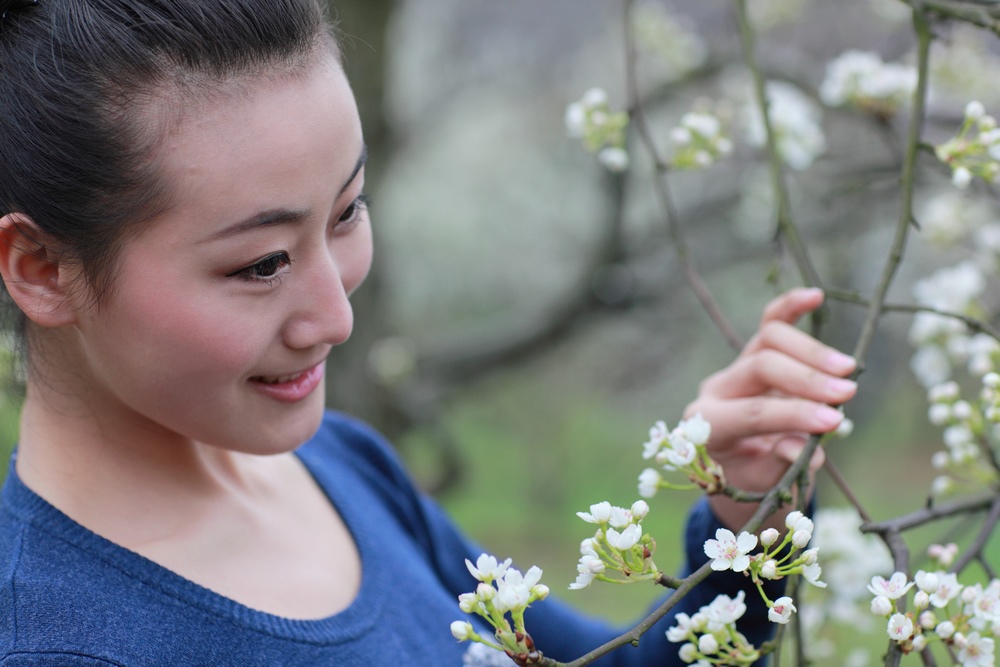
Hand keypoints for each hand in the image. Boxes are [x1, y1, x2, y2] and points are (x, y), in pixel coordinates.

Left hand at [684, 288, 856, 530]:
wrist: (738, 474)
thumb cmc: (754, 481)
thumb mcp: (764, 484)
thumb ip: (780, 465)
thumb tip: (804, 450)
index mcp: (709, 426)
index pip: (752, 412)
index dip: (794, 415)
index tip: (834, 420)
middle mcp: (715, 390)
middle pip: (761, 367)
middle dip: (806, 380)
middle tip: (847, 394)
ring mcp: (734, 369)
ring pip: (769, 340)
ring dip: (812, 353)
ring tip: (848, 371)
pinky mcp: (754, 355)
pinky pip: (769, 323)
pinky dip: (791, 308)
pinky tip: (816, 297)